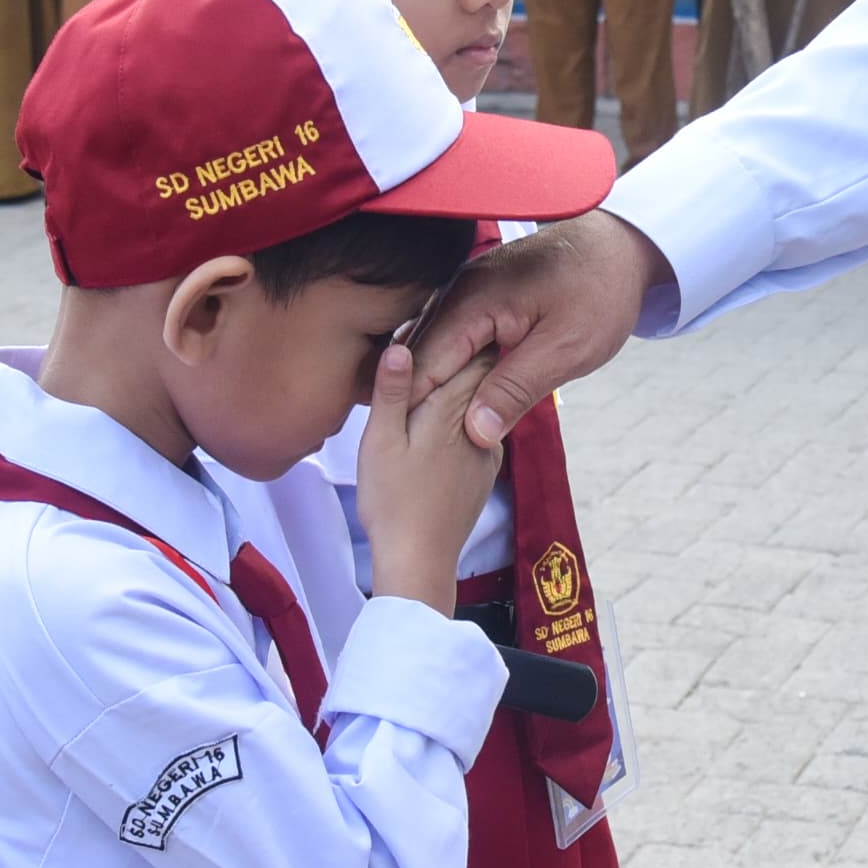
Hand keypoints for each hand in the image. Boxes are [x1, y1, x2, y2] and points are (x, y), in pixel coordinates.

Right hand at [356, 336, 505, 605]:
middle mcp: (478, 424)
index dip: (463, 325)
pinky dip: (467, 411)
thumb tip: (402, 344)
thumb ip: (393, 392)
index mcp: (451, 410)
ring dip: (468, 380)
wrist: (421, 561)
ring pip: (482, 398)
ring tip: (445, 363)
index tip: (448, 307)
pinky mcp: (484, 469)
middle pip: (482, 369)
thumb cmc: (393, 503)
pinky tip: (447, 414)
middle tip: (448, 326)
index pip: (473, 350)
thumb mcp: (381, 442)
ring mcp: (486, 448)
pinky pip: (480, 424)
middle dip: (468, 347)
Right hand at [411, 208, 661, 451]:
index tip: (416, 448)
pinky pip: (452, 338)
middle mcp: (457, 291)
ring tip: (436, 432)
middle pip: (418, 356)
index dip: (415, 408)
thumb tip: (475, 432)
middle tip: (425, 449)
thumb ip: (516, 389)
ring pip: (433, 348)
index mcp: (472, 300)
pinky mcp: (477, 297)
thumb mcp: (566, 349)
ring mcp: (465, 291)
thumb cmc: (601, 291)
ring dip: (436, 387)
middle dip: (420, 401)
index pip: (422, 364)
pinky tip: (460, 398)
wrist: (620, 246)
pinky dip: (452, 368)